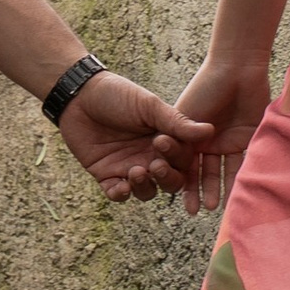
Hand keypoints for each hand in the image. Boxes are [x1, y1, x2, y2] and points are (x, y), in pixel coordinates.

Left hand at [55, 69, 208, 204]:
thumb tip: (209, 130)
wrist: (79, 95)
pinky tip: (120, 186)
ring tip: (135, 172)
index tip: (162, 143)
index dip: (178, 158)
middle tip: (155, 166)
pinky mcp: (106, 175)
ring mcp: (128, 168)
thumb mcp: (149, 106)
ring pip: (146, 191)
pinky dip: (121, 194)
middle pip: (168, 181)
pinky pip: (118, 194)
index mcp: (165, 140)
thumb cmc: (117, 95)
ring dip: (144, 187)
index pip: (183, 160)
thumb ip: (176, 122)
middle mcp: (150, 157)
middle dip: (165, 178)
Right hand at [163, 54, 273, 214]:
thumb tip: (171, 171)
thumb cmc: (205, 88)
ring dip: (219, 188)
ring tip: (216, 206)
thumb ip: (180, 141)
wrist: (236, 70)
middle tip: (199, 209)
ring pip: (222, 170)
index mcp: (189, 135)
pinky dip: (240, 177)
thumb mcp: (186, 117)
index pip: (183, 166)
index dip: (183, 185)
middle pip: (203, 171)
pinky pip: (243, 161)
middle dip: (201, 190)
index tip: (182, 205)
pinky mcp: (247, 138)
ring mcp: (227, 140)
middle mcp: (207, 141)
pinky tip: (237, 193)